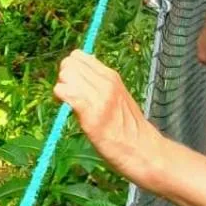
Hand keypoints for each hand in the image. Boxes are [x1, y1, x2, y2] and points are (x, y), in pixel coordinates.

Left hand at [55, 50, 159, 183]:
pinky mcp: (92, 114)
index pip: (78, 56)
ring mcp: (99, 97)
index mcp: (112, 76)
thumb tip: (77, 76)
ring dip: (61, 89)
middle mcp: (106, 82)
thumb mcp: (118, 97)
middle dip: (63, 78)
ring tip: (69, 105)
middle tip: (69, 96)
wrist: (143, 150)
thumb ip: (100, 85)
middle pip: (68, 63)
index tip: (73, 85)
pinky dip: (61, 100)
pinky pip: (65, 93)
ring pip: (65, 76)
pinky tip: (69, 111)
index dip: (70, 69)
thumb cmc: (128, 128)